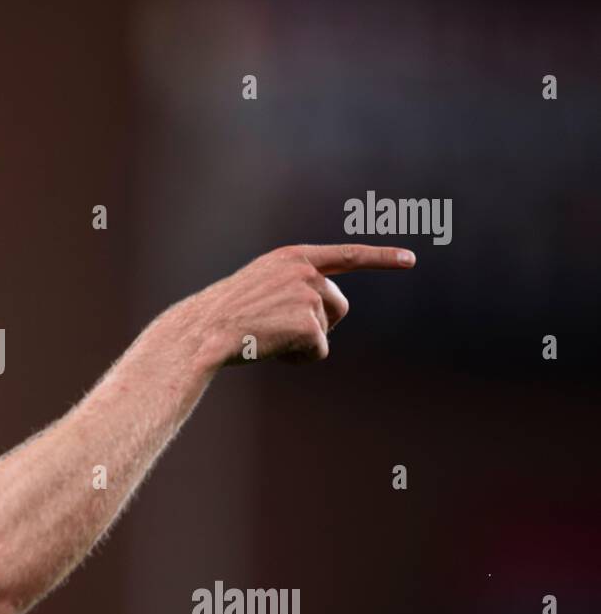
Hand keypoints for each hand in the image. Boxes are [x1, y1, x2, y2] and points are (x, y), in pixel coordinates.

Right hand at [188, 244, 415, 367]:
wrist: (202, 333)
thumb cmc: (223, 315)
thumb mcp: (259, 286)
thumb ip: (292, 287)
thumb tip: (320, 313)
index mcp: (293, 257)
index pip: (347, 255)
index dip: (382, 258)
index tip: (411, 260)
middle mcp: (306, 272)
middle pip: (339, 306)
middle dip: (319, 324)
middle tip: (276, 329)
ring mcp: (309, 296)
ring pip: (327, 330)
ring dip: (304, 341)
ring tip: (267, 337)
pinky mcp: (309, 325)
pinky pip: (318, 351)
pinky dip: (297, 358)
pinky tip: (270, 350)